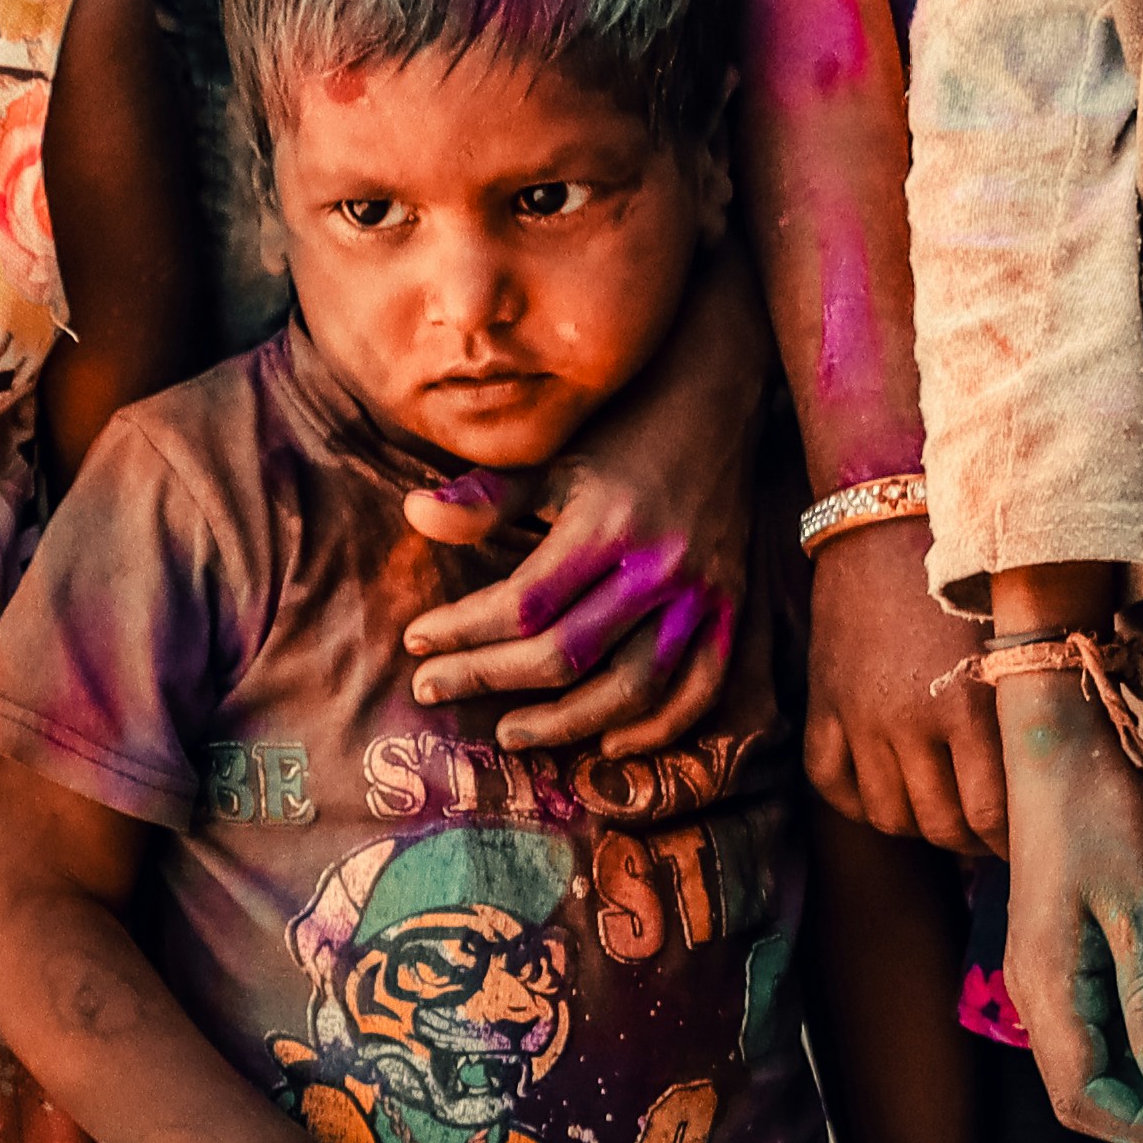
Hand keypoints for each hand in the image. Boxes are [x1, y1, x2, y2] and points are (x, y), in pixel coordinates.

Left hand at [403, 450, 750, 757]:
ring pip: (632, 687)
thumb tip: (412, 516)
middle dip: (487, 677)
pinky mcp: (731, 607)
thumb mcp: (553, 456)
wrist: (719, 401)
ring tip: (508, 730)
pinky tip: (609, 742)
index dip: (462, 631)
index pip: (523, 604)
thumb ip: (487, 497)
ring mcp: (702, 594)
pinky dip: (658, 727)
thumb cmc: (622, 432)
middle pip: (566, 653)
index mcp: (607, 525)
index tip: (417, 639)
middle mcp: (659, 567)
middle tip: (433, 686)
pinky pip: (700, 688)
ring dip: (565, 722)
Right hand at [805, 538, 1006, 856]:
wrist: (890, 518)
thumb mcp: (1020, 632)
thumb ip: (1033, 700)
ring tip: (947, 812)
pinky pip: (833, 786)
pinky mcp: (822, 705)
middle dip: (973, 841)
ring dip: (922, 826)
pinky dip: (861, 802)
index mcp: (969, 704)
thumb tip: (1065, 761)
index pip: (991, 815)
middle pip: (942, 826)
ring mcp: (858, 719)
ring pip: (890, 817)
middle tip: (993, 833)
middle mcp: (908, 722)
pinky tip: (890, 791)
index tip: (1028, 837)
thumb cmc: (976, 570)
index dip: (1012, 840)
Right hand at [992, 679, 1142, 1142]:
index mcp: (1046, 990)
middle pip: (1087, 1088)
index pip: (1084, 1099)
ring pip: (1095, 1056)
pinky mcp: (1062, 951)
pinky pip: (1099, 1019)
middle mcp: (1034, 993)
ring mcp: (1045, 973)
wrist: (1060, 746)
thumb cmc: (1099, 817)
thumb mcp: (1142, 906)